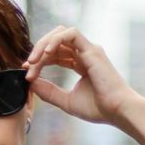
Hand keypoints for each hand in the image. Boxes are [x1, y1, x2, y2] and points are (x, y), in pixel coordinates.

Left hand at [23, 26, 139, 126]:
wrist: (117, 111)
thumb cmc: (98, 108)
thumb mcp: (67, 101)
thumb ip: (49, 92)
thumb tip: (31, 84)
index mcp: (80, 63)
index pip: (55, 53)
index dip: (39, 60)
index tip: (28, 73)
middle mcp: (84, 53)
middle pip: (55, 41)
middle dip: (38, 51)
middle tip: (27, 67)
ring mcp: (89, 50)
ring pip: (61, 33)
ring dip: (43, 45)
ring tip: (33, 61)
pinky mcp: (92, 50)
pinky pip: (71, 34)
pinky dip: (56, 40)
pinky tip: (46, 54)